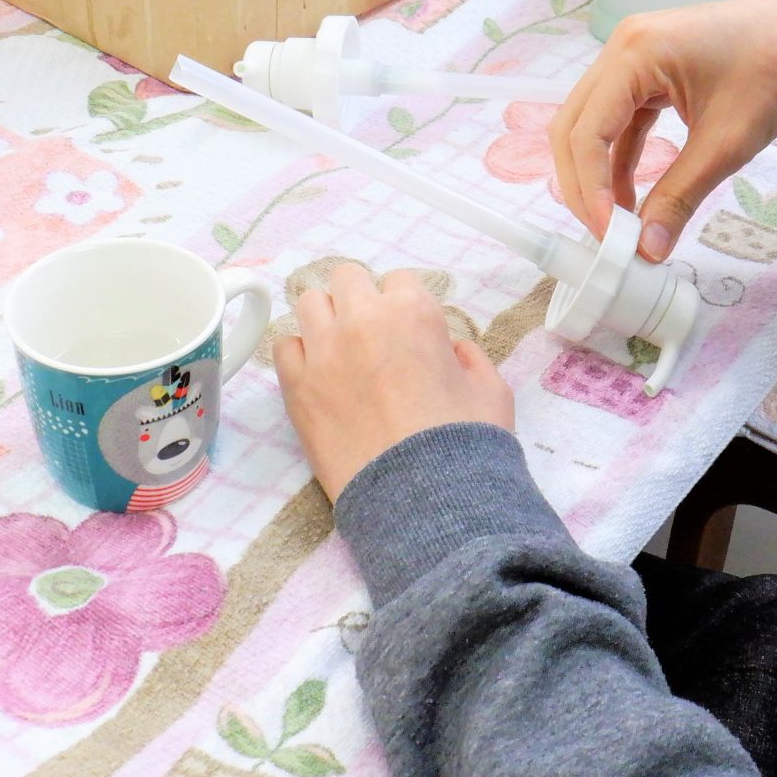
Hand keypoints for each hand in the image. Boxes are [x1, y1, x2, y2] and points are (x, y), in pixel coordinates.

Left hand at [274, 265, 513, 500]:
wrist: (422, 499)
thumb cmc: (464, 444)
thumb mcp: (491, 391)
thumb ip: (471, 358)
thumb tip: (453, 351)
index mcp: (413, 312)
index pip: (399, 280)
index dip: (404, 304)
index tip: (406, 329)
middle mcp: (362, 319)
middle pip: (346, 277)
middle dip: (359, 299)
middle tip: (369, 334)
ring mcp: (324, 350)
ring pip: (309, 302)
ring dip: (325, 318)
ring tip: (338, 350)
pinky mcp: (296, 386)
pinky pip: (284, 346)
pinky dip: (299, 353)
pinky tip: (317, 375)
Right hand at [550, 0, 776, 260]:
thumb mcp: (726, 143)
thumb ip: (679, 197)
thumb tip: (647, 250)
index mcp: (635, 53)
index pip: (585, 133)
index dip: (590, 191)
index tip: (610, 237)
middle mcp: (623, 48)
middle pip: (574, 127)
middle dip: (582, 186)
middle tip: (605, 236)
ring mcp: (634, 56)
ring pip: (591, 125)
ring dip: (597, 175)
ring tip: (617, 225)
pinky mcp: (650, 71)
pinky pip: (619, 120)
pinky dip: (620, 159)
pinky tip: (632, 198)